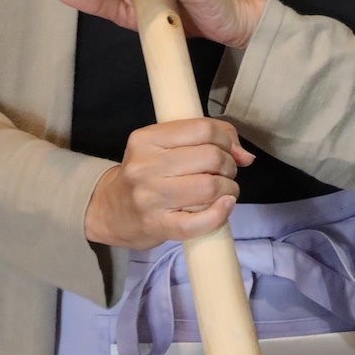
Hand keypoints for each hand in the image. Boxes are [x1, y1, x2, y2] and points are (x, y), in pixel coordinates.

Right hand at [84, 117, 252, 248]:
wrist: (109, 210)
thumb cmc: (144, 175)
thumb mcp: (163, 146)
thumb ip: (204, 139)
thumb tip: (245, 155)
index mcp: (146, 139)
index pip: (202, 128)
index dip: (226, 139)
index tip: (229, 150)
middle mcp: (145, 166)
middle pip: (210, 156)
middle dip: (229, 165)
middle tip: (225, 173)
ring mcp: (150, 198)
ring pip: (209, 186)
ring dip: (229, 189)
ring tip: (224, 191)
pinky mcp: (158, 225)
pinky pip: (200, 221)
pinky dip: (220, 213)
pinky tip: (224, 206)